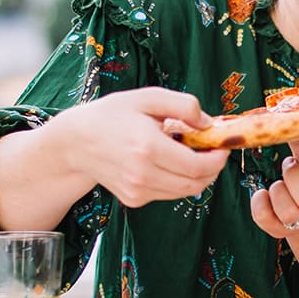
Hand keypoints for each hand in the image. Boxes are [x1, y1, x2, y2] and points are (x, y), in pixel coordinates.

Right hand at [53, 88, 229, 207]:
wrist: (76, 142)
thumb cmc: (112, 115)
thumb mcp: (148, 97)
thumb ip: (184, 105)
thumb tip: (209, 123)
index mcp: (148, 147)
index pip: (199, 166)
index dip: (218, 159)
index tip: (222, 146)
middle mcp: (143, 174)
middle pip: (196, 184)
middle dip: (213, 169)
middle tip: (214, 151)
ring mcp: (138, 190)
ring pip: (185, 192)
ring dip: (198, 176)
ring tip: (193, 154)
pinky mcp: (134, 199)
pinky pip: (169, 194)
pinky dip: (179, 181)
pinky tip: (170, 162)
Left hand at [250, 137, 298, 239]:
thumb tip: (291, 114)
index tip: (291, 132)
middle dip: (291, 176)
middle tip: (288, 165)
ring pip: (286, 211)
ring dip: (277, 190)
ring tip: (280, 184)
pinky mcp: (278, 231)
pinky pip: (263, 217)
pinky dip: (259, 201)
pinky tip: (264, 194)